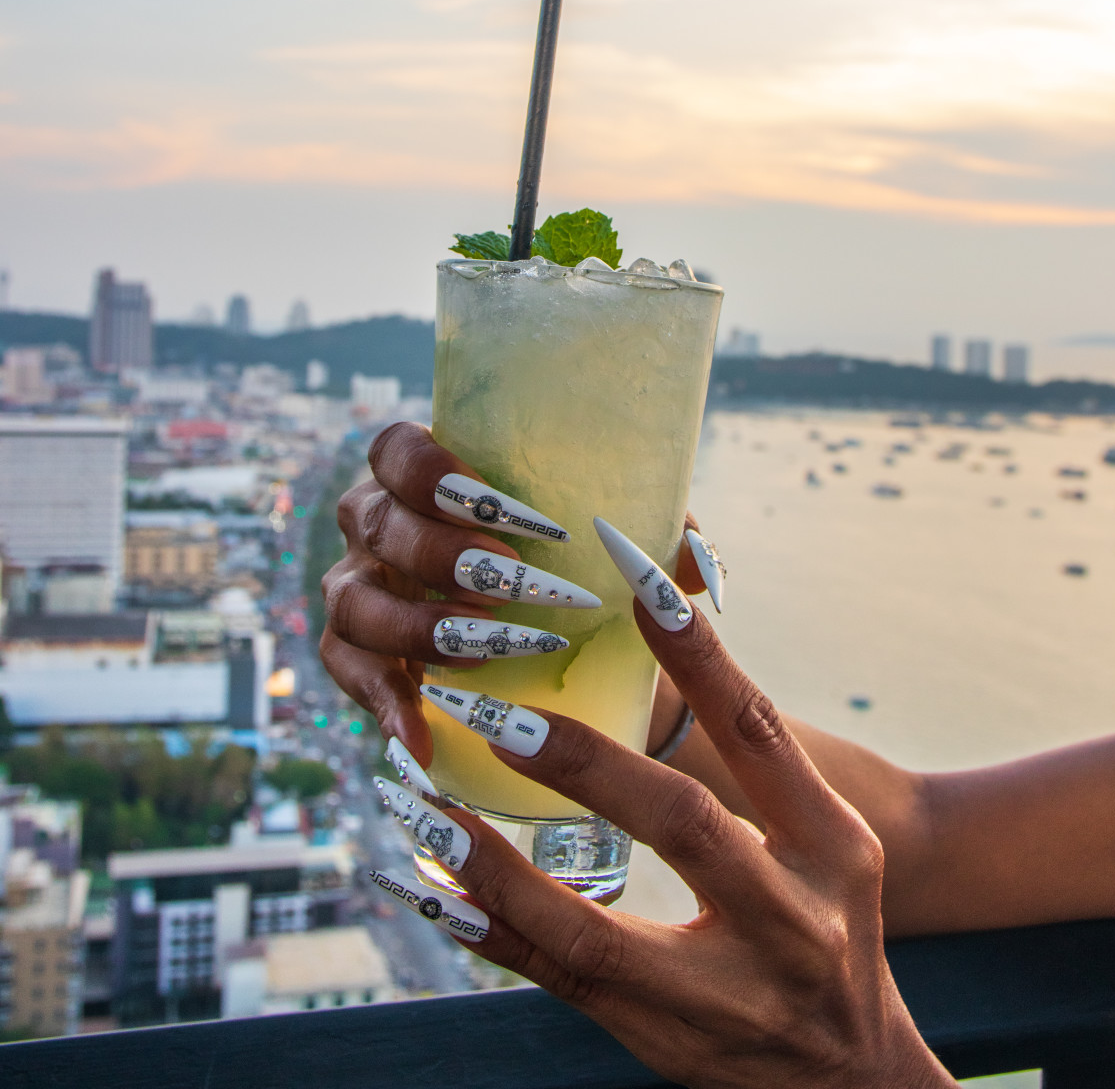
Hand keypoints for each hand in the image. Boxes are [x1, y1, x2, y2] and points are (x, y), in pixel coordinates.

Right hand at [319, 422, 706, 763]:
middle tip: (506, 579)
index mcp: (427, 475)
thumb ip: (659, 538)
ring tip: (486, 648)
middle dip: (440, 553)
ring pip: (359, 602)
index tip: (490, 503)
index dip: (428, 470)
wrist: (567, 653)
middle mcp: (378, 524)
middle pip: (377, 523)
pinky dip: (386, 707)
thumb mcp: (621, 547)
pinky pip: (350, 678)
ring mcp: (360, 589)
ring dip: (420, 626)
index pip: (396, 448)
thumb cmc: (584, 573)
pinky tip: (421, 735)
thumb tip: (695, 568)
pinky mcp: (356, 658)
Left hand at [380, 587, 953, 1087]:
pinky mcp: (662, 1042)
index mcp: (832, 845)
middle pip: (683, 824)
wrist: (858, 1085)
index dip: (698, 649)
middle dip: (585, 764)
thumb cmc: (832, 925)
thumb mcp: (829, 841)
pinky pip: (558, 985)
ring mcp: (726, 995)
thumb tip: (671, 617)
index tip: (634, 568)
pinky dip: (488, 931)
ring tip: (423, 804)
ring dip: (496, 865)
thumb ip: (756, 758)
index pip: (759, 729)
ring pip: (594, 932)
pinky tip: (429, 887)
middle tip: (494, 713)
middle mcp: (789, 917)